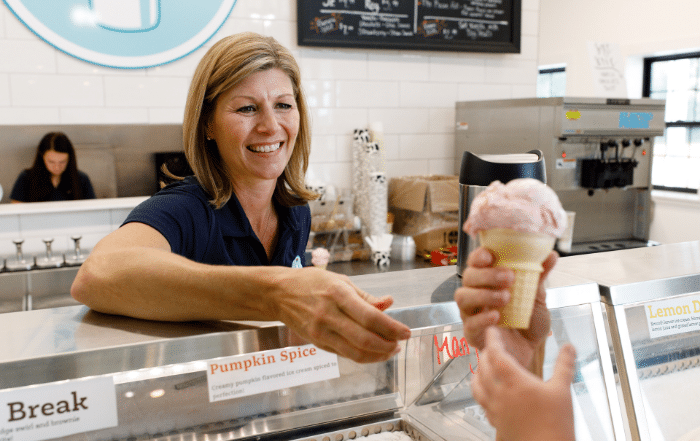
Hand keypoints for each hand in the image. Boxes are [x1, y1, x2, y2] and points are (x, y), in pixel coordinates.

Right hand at [274, 267, 410, 362]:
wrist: (278, 293)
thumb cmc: (311, 282)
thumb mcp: (340, 281)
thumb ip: (365, 296)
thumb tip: (389, 303)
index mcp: (338, 294)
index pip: (370, 317)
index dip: (392, 328)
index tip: (405, 332)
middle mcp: (328, 314)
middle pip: (364, 338)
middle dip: (387, 345)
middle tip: (399, 343)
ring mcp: (321, 331)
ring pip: (355, 352)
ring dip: (377, 355)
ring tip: (390, 350)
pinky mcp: (316, 342)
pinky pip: (344, 354)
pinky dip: (362, 356)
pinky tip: (373, 352)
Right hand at [455, 246, 556, 366]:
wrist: (531, 351)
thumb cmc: (528, 321)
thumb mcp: (537, 297)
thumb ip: (539, 276)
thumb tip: (551, 255)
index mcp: (488, 280)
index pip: (476, 261)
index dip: (479, 255)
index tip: (491, 255)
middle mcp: (475, 293)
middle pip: (468, 277)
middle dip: (486, 274)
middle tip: (508, 277)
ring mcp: (471, 313)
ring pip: (463, 297)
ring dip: (483, 294)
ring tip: (505, 298)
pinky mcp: (472, 333)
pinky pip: (470, 323)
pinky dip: (482, 318)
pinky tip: (497, 316)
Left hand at [471, 328, 575, 440]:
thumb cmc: (555, 424)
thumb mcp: (562, 390)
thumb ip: (564, 365)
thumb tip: (569, 347)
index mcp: (514, 381)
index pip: (496, 354)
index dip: (492, 339)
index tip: (492, 331)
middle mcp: (499, 394)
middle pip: (483, 367)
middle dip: (485, 354)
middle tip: (490, 347)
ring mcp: (495, 409)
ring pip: (477, 385)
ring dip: (478, 372)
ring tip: (482, 367)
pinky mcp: (495, 422)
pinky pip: (482, 403)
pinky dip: (481, 392)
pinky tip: (487, 393)